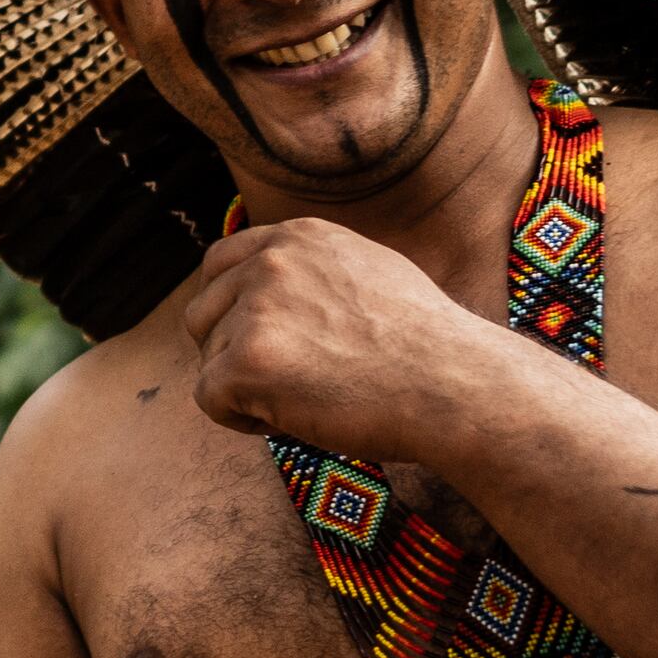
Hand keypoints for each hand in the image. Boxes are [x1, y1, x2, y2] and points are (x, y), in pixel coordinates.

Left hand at [164, 218, 539, 462]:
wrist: (455, 388)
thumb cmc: (424, 349)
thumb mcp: (367, 273)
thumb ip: (310, 272)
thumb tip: (263, 285)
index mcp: (298, 237)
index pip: (219, 264)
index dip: (229, 312)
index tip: (261, 343)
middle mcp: (271, 263)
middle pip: (202, 315)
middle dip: (231, 354)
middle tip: (290, 381)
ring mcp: (256, 309)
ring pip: (210, 361)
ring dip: (247, 390)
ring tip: (310, 396)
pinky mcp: (246, 360)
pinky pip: (210, 399)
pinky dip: (242, 420)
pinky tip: (294, 417)